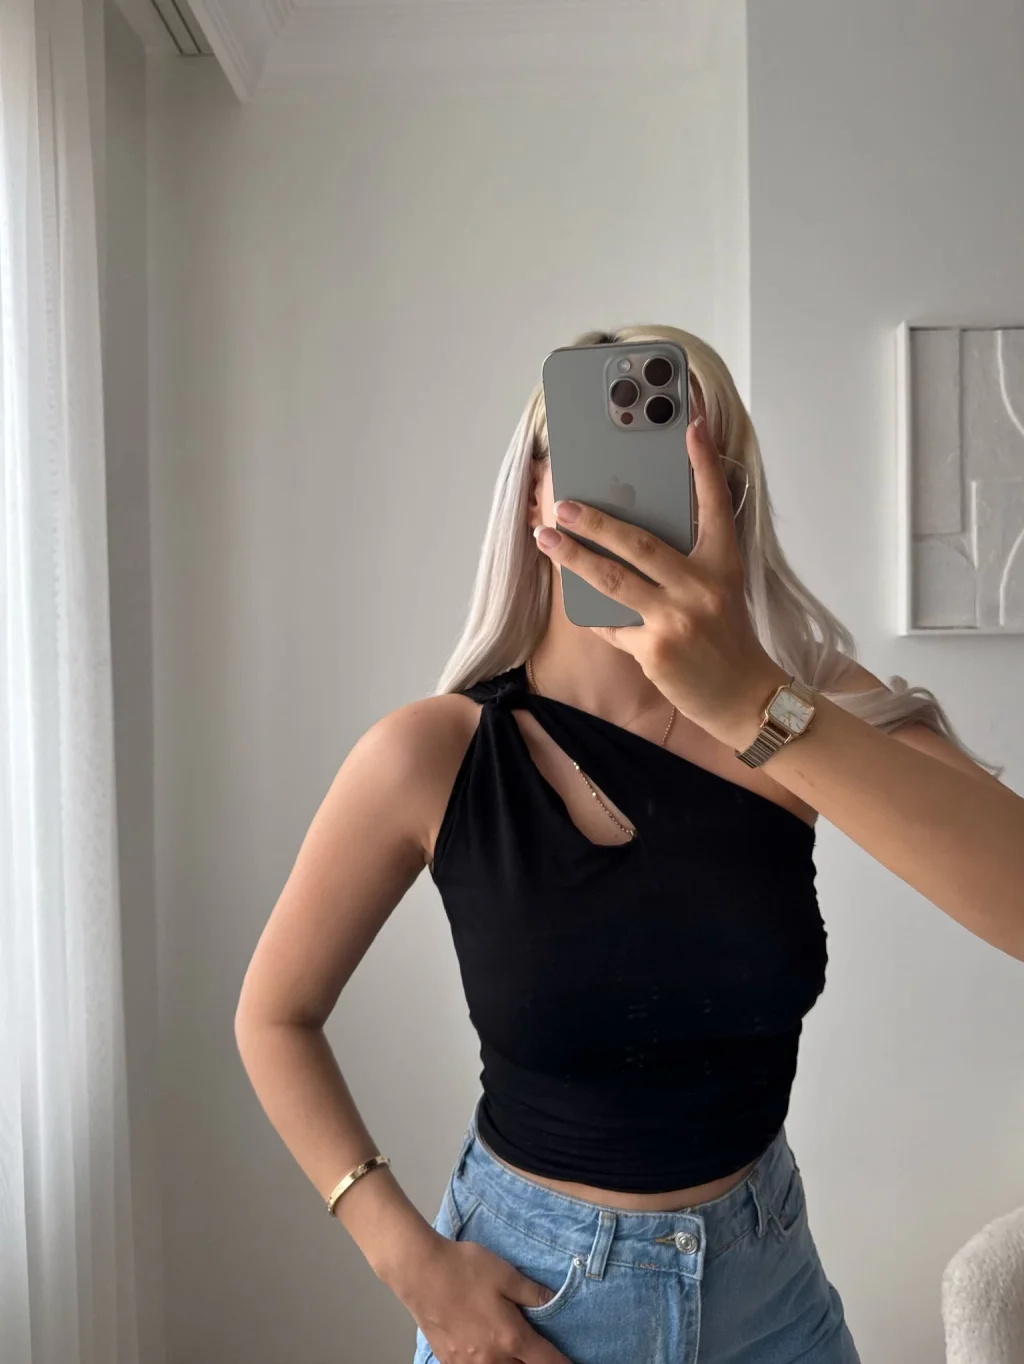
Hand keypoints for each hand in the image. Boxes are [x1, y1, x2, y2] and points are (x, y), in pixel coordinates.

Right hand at [400, 1233, 572, 1363]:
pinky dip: (487, 1363)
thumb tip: (554, 1303)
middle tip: (537, 1352)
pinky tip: (485, 1352)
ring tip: (510, 1349)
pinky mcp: (449, 1362)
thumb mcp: (506, 1274)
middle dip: (533, 1363)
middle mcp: (491, 1359)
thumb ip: (533, 1293)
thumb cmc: (463, 1269)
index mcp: (510, 1339)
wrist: (420, 1271)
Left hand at [533, 415, 787, 749]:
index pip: (715, 503)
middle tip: (563, 503)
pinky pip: (611, 625)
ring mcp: (677, 619)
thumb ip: (688, 563)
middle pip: (639, 543)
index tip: (693, 423)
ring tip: (545, 539)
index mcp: (722, 564)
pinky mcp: (655, 650)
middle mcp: (701, 586)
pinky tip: (577, 602)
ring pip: (612, 581)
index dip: (703, 462)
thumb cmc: (727, 638)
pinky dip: (593, 615)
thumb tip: (633, 536)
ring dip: (572, 558)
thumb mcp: (721, 590)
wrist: (745, 698)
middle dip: (595, 520)